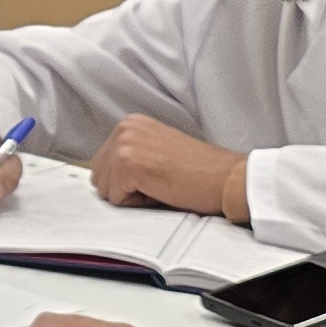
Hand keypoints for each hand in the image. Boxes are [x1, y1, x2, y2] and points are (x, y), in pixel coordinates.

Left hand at [90, 115, 247, 220]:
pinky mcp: (128, 164)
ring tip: (161, 185)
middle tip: (160, 182)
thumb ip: (132, 155)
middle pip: (99, 177)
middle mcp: (125, 128)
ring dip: (131, 195)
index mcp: (130, 123)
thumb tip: (106, 177)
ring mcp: (125, 144)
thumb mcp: (157, 151)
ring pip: (105, 189)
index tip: (157, 174)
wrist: (226, 178)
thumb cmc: (197, 171)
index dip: (127, 181)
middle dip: (124, 188)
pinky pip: (116, 199)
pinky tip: (161, 190)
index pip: (102, 164)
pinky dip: (138, 203)